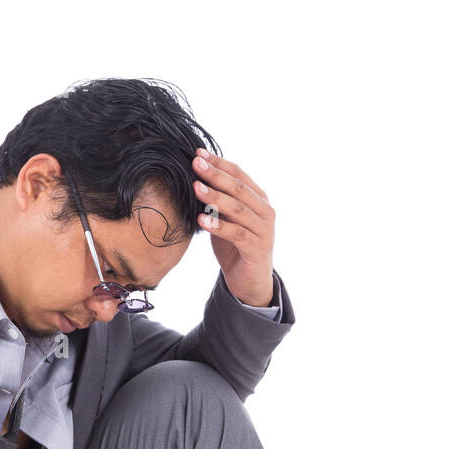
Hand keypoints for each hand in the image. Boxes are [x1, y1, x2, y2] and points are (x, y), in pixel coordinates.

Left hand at [192, 148, 275, 306]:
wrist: (249, 282)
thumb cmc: (235, 247)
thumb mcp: (226, 219)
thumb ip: (218, 201)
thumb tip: (195, 177)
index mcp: (259, 199)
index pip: (239, 174)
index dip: (219, 163)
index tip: (198, 153)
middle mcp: (265, 211)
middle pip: (238, 188)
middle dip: (216, 175)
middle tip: (195, 164)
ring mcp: (264, 230)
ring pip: (238, 209)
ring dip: (216, 198)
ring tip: (196, 188)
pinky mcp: (257, 249)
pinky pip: (238, 235)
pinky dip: (220, 226)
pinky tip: (203, 220)